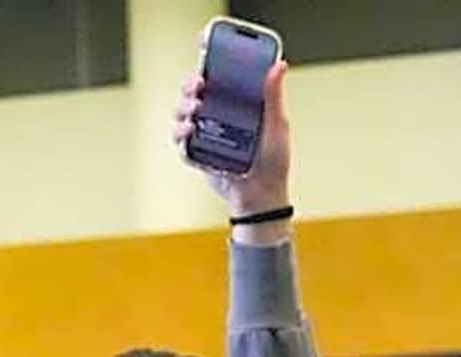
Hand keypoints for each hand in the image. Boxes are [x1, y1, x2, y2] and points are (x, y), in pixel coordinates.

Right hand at [175, 53, 292, 241]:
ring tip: (193, 112)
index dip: (206, 64)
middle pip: (193, 93)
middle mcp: (219, 117)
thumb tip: (279, 66)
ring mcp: (206, 136)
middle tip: (198, 86)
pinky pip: (182, 142)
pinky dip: (181, 135)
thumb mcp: (277, 125)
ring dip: (182, 109)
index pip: (217, 78)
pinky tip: (189, 131)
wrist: (262, 197)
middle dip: (190, 86)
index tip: (203, 55)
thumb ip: (273, 96)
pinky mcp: (198, 155)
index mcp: (237, 105)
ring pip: (182, 115)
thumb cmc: (273, 163)